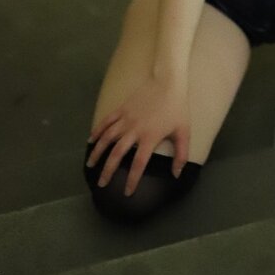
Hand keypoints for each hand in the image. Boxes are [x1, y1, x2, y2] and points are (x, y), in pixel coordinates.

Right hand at [86, 75, 190, 196]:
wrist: (168, 82)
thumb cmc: (177, 107)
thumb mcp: (183, 132)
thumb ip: (181, 154)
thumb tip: (176, 174)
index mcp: (149, 138)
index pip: (138, 164)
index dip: (132, 180)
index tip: (127, 193)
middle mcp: (134, 130)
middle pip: (116, 154)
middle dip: (108, 171)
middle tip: (102, 184)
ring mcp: (126, 118)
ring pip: (107, 138)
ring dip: (97, 153)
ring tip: (90, 165)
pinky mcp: (121, 108)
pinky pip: (106, 122)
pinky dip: (97, 131)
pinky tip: (90, 140)